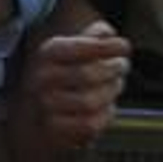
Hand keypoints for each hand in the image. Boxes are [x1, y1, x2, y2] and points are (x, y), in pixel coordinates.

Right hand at [24, 21, 130, 150]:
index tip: (125, 46)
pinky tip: (106, 107)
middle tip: (123, 66)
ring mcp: (45, 104)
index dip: (105, 47)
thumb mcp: (75, 51)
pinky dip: (103, 116)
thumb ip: (93, 38)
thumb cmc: (65, 77)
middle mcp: (42, 78)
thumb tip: (107, 32)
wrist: (37, 116)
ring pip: (89, 102)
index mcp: (48, 53)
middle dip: (112, 70)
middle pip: (87, 75)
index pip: (78, 48)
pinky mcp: (53, 129)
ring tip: (115, 85)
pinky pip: (88, 124)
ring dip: (109, 93)